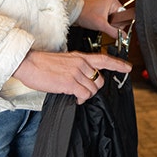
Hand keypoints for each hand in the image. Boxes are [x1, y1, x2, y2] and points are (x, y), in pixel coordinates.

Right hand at [13, 50, 131, 103]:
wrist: (28, 63)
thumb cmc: (42, 64)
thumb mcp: (64, 61)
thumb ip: (76, 67)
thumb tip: (82, 79)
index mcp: (80, 57)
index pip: (104, 59)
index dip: (118, 64)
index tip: (128, 68)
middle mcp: (81, 63)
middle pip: (100, 80)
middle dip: (95, 89)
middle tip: (84, 92)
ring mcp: (76, 72)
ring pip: (93, 89)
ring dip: (86, 95)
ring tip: (76, 95)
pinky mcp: (69, 83)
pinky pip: (84, 95)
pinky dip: (81, 99)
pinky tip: (74, 98)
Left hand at [77, 0, 122, 39]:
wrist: (74, 13)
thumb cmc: (85, 14)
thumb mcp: (101, 25)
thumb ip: (114, 32)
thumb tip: (123, 37)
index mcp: (114, 2)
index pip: (124, 16)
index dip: (118, 23)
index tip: (111, 25)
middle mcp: (111, 4)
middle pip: (119, 20)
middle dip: (112, 25)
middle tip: (103, 24)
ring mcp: (107, 8)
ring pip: (114, 22)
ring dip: (108, 26)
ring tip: (99, 23)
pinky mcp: (103, 13)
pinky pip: (108, 22)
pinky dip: (104, 25)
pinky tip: (98, 23)